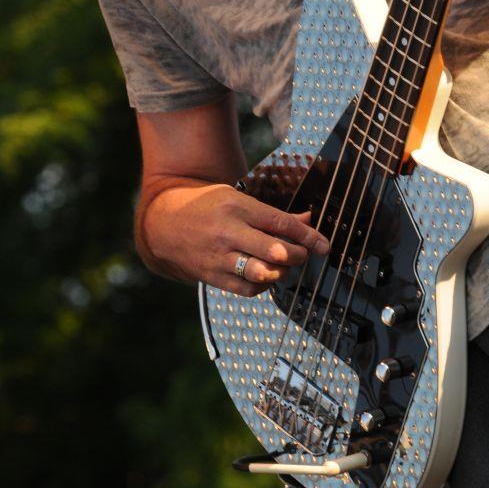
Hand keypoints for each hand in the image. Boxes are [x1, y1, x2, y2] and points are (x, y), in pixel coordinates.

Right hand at [142, 181, 329, 296]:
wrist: (164, 223)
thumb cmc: (208, 206)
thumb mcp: (237, 198)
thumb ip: (272, 213)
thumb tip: (308, 219)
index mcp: (236, 207)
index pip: (280, 223)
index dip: (307, 235)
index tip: (323, 244)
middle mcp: (228, 232)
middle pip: (275, 251)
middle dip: (298, 255)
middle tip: (306, 254)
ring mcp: (219, 257)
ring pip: (262, 273)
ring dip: (283, 273)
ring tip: (286, 266)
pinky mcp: (213, 276)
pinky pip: (248, 289)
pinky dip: (264, 285)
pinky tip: (268, 276)